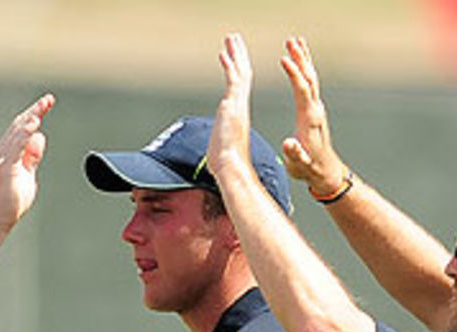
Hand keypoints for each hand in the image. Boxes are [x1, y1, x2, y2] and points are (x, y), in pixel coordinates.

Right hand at [0, 93, 55, 235]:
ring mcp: (1, 160)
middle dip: (35, 111)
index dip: (35, 114)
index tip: (48, 103)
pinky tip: (34, 125)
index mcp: (8, 153)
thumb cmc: (11, 201)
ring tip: (43, 107)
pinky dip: (24, 134)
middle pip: (19, 125)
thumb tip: (40, 137)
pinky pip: (15, 147)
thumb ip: (32, 157)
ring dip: (31, 118)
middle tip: (49, 99)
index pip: (21, 128)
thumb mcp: (27, 175)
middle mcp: (2, 152)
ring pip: (16, 133)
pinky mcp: (4, 168)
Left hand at [207, 33, 255, 183]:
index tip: (233, 59)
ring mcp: (237, 105)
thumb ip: (219, 147)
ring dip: (234, 54)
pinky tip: (224, 54)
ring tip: (231, 38)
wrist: (232, 168)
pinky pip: (233, 80)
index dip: (237, 71)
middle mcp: (239, 107)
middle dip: (238, 56)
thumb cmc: (227, 166)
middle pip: (242, 75)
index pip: (239, 87)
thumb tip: (214, 159)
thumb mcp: (220, 151)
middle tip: (234, 40)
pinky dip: (229, 66)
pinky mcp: (233, 106)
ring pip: (239, 73)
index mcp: (238, 115)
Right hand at [279, 36, 348, 195]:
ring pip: (311, 78)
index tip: (284, 58)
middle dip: (300, 58)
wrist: (326, 173)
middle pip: (309, 78)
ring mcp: (316, 109)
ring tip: (295, 42)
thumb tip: (288, 143)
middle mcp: (315, 110)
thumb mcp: (300, 165)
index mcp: (309, 119)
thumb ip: (294, 154)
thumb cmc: (310, 170)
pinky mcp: (314, 111)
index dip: (294, 74)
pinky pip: (310, 85)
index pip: (302, 90)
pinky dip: (304, 70)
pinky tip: (300, 62)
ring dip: (303, 60)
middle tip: (291, 41)